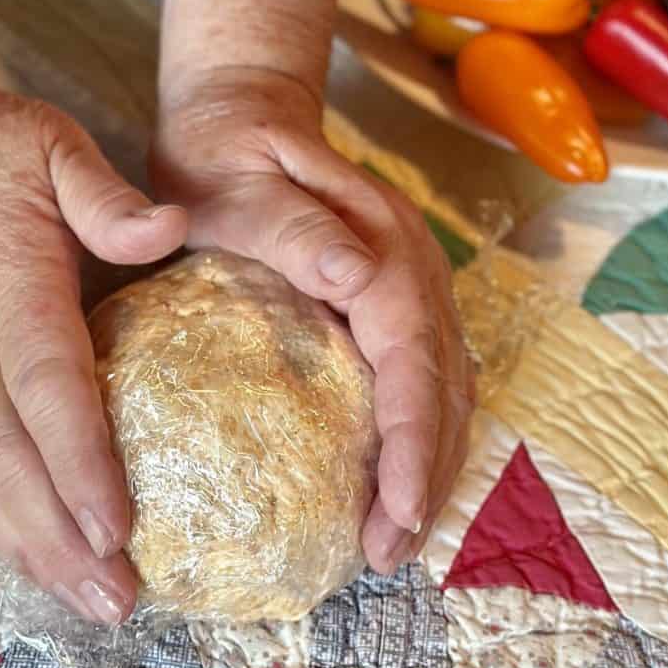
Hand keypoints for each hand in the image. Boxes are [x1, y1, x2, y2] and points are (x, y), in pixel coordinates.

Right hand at [0, 68, 186, 622]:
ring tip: (90, 603)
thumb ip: (106, 196)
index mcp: (7, 280)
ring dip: (30, 546)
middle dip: (59, 536)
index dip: (78, 458)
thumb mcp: (54, 145)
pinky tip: (40, 561)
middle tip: (118, 599)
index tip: (118, 525)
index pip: (44, 382)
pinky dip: (1, 521)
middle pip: (8, 454)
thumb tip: (171, 230)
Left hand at [151, 68, 475, 571]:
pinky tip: (391, 477)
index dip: (411, 445)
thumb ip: (294, 228)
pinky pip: (421, 377)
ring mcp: (408, 284)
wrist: (241, 113)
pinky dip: (416, 436)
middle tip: (390, 554)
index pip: (412, 363)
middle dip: (426, 478)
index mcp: (382, 250)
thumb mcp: (240, 182)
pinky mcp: (390, 299)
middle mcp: (412, 271)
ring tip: (397, 536)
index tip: (393, 516)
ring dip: (429, 466)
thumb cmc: (223, 153)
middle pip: (443, 389)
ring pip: (444, 389)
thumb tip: (358, 279)